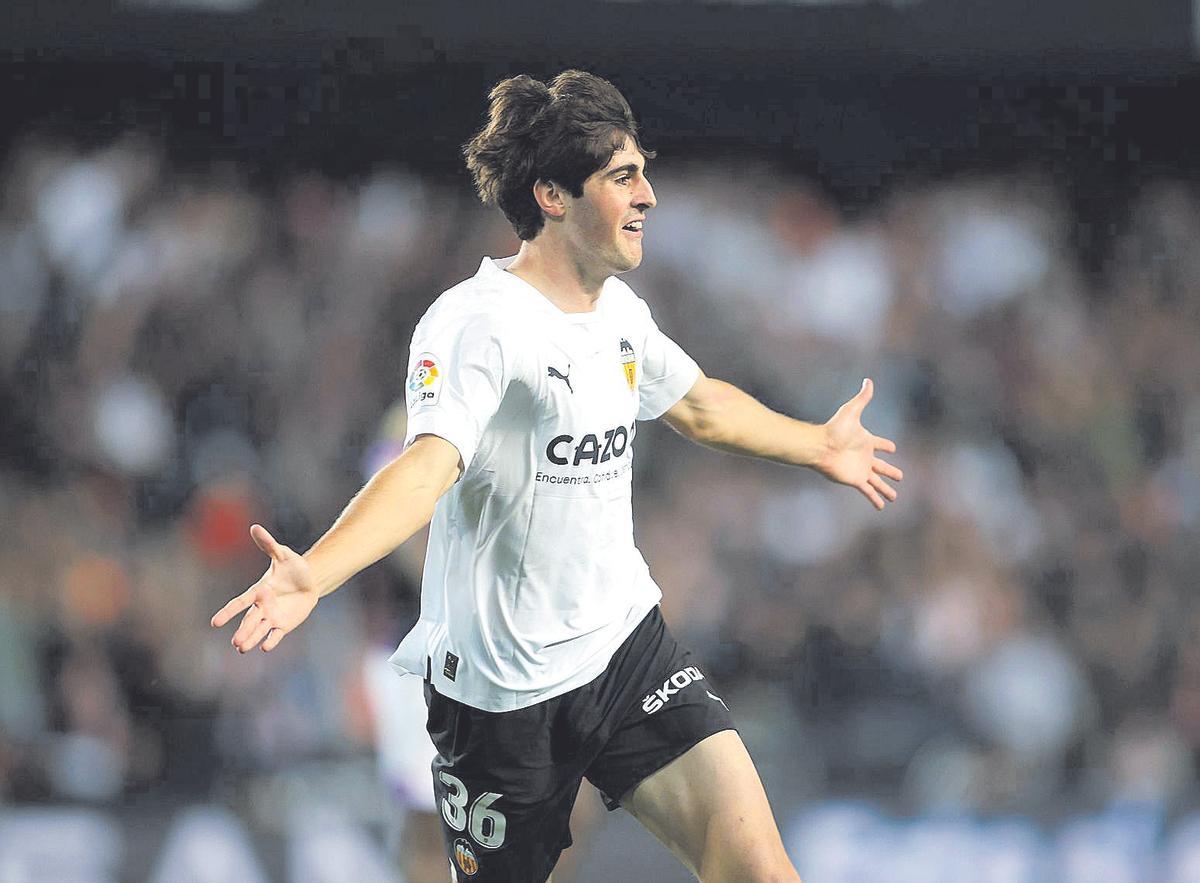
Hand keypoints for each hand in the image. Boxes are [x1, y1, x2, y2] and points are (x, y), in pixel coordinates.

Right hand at [211, 524, 318, 652]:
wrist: (310, 580)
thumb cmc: (294, 567)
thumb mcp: (283, 554)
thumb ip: (268, 544)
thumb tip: (255, 527)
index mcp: (258, 591)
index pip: (240, 602)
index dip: (228, 612)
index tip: (215, 622)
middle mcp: (262, 606)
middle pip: (250, 620)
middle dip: (242, 630)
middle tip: (235, 642)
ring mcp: (272, 617)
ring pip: (259, 630)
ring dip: (251, 639)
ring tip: (242, 648)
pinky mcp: (284, 624)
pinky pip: (276, 634)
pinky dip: (271, 641)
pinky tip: (265, 647)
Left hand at [817, 378, 902, 509]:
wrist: (820, 446)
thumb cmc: (834, 429)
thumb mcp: (851, 411)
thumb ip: (862, 398)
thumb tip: (868, 380)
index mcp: (866, 441)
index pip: (880, 444)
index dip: (886, 445)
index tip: (892, 448)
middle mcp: (864, 457)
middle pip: (882, 466)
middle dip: (891, 471)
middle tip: (900, 476)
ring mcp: (861, 470)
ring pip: (878, 482)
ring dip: (886, 489)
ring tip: (894, 496)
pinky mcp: (856, 480)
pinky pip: (868, 491)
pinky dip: (875, 499)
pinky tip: (881, 506)